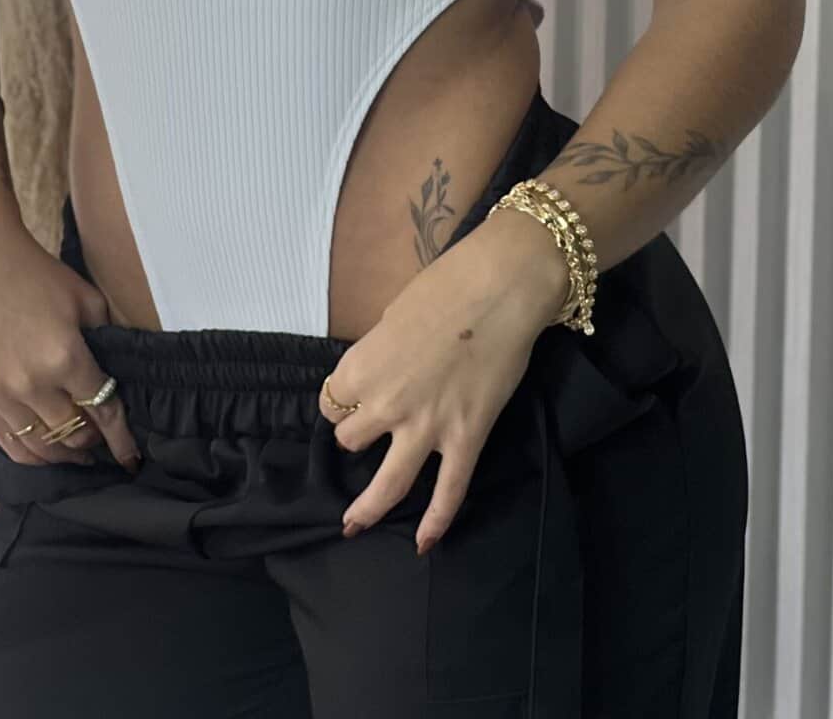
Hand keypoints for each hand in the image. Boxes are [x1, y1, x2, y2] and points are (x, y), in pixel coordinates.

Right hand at [0, 222, 142, 471]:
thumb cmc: (36, 275)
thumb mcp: (86, 299)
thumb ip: (106, 338)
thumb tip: (120, 375)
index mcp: (66, 356)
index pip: (103, 411)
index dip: (121, 438)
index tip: (132, 457)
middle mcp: (32, 383)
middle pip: (74, 432)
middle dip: (94, 442)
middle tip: (103, 444)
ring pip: (41, 447)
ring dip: (64, 455)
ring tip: (78, 454)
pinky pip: (8, 444)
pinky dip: (32, 454)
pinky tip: (46, 451)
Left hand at [319, 213, 566, 554]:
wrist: (499, 288)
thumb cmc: (445, 288)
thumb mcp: (392, 317)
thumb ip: (380, 355)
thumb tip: (382, 372)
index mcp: (361, 366)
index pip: (332, 402)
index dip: (342, 402)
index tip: (353, 399)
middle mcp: (385, 403)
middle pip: (352, 439)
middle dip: (358, 435)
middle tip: (371, 431)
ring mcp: (426, 426)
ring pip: (386, 484)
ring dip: (368, 507)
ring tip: (354, 524)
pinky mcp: (465, 438)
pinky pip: (447, 492)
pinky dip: (436, 523)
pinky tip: (424, 545)